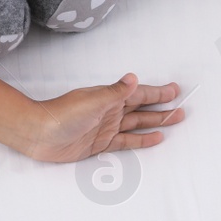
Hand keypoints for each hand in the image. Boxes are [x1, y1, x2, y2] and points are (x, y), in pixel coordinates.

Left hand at [23, 73, 184, 163]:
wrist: (38, 134)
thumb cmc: (61, 114)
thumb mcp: (92, 101)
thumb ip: (115, 92)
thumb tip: (133, 77)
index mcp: (108, 98)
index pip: (139, 94)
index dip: (157, 92)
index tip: (175, 89)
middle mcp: (109, 112)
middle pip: (142, 108)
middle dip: (162, 107)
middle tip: (183, 107)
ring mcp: (105, 128)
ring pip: (137, 124)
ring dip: (156, 122)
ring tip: (176, 119)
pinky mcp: (100, 144)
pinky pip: (127, 141)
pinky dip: (142, 139)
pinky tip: (156, 138)